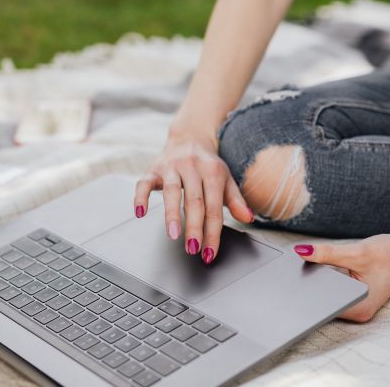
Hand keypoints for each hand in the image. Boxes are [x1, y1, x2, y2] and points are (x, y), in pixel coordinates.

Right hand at [134, 134, 254, 263]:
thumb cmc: (208, 165)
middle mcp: (193, 167)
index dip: (212, 232)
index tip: (209, 252)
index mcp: (213, 172)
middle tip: (193, 248)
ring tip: (173, 235)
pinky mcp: (154, 169)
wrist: (190, 137)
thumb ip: (236, 200)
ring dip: (171, 214)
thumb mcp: (226, 180)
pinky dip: (141, 197)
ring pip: (171, 191)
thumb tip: (249, 218)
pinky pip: (144, 183)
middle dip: (194, 227)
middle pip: (194, 201)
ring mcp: (172, 167)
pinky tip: (141, 213)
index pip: (214, 207)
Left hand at [293, 223, 389, 321]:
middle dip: (309, 285)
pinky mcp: (354, 296)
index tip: (288, 280)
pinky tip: (319, 266)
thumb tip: (300, 252)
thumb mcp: (357, 252)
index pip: (323, 305)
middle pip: (323, 302)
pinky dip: (325, 279)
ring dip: (316, 281)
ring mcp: (356, 306)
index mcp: (359, 309)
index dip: (305, 291)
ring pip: (326, 295)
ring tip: (308, 265)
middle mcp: (357, 312)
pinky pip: (332, 290)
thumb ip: (327, 254)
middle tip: (293, 268)